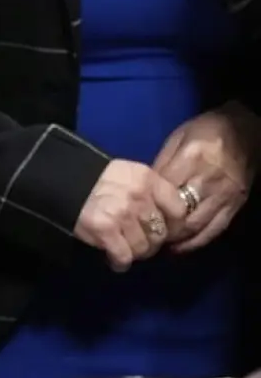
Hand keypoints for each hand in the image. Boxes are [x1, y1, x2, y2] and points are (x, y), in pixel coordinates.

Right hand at [75, 159, 187, 271]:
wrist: (58, 181)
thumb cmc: (96, 179)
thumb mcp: (128, 175)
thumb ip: (150, 192)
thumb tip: (169, 221)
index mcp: (147, 178)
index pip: (179, 210)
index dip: (173, 225)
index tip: (163, 230)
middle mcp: (138, 196)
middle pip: (161, 233)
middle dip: (151, 242)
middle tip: (139, 242)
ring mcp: (122, 214)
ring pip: (144, 248)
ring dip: (134, 253)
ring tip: (123, 249)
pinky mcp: (105, 230)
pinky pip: (124, 257)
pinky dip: (119, 262)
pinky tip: (114, 260)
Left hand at [152, 102, 258, 252]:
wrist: (246, 130)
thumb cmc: (207, 130)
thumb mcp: (177, 137)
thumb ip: (161, 163)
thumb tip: (144, 188)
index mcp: (191, 159)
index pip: (164, 189)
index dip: (147, 204)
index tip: (131, 214)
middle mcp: (209, 180)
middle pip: (180, 212)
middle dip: (159, 227)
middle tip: (141, 234)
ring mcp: (225, 196)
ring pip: (197, 226)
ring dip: (176, 239)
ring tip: (157, 244)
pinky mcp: (235, 205)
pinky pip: (215, 229)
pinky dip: (196, 242)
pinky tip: (180, 247)